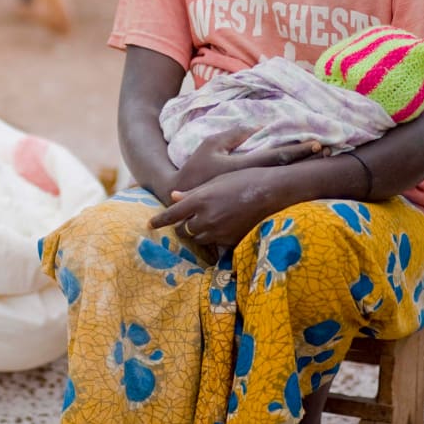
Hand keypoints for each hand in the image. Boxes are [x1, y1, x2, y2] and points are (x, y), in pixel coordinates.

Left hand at [150, 166, 290, 248]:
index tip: (150, 224)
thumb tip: (174, 197)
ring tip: (205, 224)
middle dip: (183, 226)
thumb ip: (192, 193)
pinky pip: (216, 243)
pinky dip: (214, 238)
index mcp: (199, 201)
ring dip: (198, 233)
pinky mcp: (232, 241)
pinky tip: (222, 229)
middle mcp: (205, 219)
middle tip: (185, 222)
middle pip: (184, 230)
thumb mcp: (215, 182)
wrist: (273, 192)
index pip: (172, 215)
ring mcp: (219, 232)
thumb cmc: (244, 179)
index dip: (159, 221)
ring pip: (199, 238)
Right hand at [172, 125, 321, 193]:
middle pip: (288, 170)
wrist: (184, 196)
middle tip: (329, 152)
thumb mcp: (210, 146)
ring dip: (304, 174)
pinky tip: (303, 181)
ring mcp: (253, 193)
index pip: (278, 156)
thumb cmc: (196, 168)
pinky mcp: (251, 202)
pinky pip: (275, 192)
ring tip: (323, 163)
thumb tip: (256, 127)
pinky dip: (291, 185)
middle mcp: (254, 181)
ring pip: (284, 183)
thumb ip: (232, 135)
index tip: (318, 143)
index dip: (299, 150)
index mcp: (245, 166)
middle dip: (309, 160)